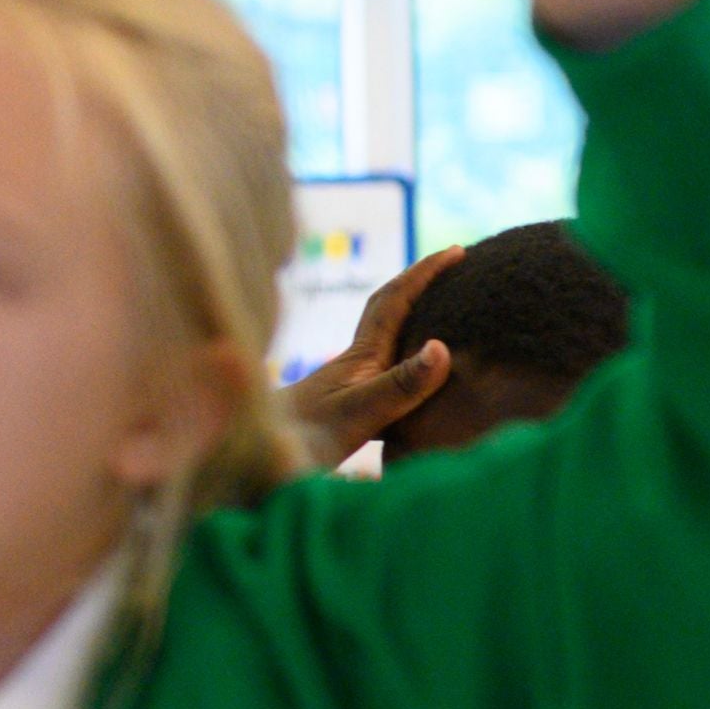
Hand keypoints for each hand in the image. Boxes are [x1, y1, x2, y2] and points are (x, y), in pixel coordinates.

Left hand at [277, 245, 463, 464]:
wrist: (251, 457)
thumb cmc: (300, 439)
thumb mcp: (357, 413)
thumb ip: (399, 386)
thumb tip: (442, 348)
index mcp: (362, 355)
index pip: (396, 299)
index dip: (426, 272)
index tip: (457, 251)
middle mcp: (356, 362)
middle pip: (391, 310)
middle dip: (422, 286)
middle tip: (455, 269)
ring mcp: (348, 382)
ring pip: (388, 338)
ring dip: (415, 321)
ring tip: (445, 315)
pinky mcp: (343, 407)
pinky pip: (385, 370)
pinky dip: (407, 363)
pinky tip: (411, 378)